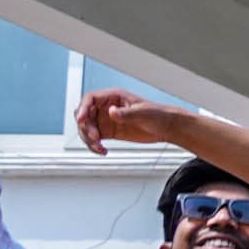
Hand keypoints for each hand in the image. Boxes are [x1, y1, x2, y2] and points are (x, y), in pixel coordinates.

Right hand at [73, 86, 193, 154]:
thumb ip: (126, 113)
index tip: (81, 120)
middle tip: (95, 137)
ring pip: (87, 128)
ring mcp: (107, 120)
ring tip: (99, 147)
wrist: (167, 127)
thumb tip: (111, 111)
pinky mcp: (109, 132)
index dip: (83, 108)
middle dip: (86, 127)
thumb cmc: (158, 114)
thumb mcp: (143, 113)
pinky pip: (95, 139)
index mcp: (114, 97)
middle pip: (85, 115)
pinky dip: (95, 146)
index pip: (91, 99)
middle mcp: (107, 107)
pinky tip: (102, 151)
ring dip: (89, 139)